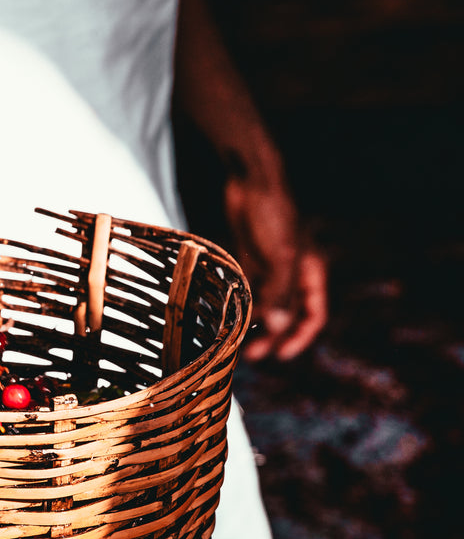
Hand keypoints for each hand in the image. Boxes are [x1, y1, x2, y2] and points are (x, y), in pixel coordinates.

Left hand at [223, 170, 327, 360]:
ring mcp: (267, 268)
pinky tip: (224, 319)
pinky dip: (238, 306)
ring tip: (235, 342)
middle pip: (286, 314)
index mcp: (310, 273)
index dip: (300, 336)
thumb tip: (278, 329)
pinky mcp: (245, 262)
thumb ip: (280, 293)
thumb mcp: (280, 257)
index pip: (313, 314)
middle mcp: (291, 274)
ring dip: (252, 324)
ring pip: (262, 305)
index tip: (281, 355)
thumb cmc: (273, 216)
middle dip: (272, 336)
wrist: (249, 183)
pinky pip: (244, 292)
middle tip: (252, 355)